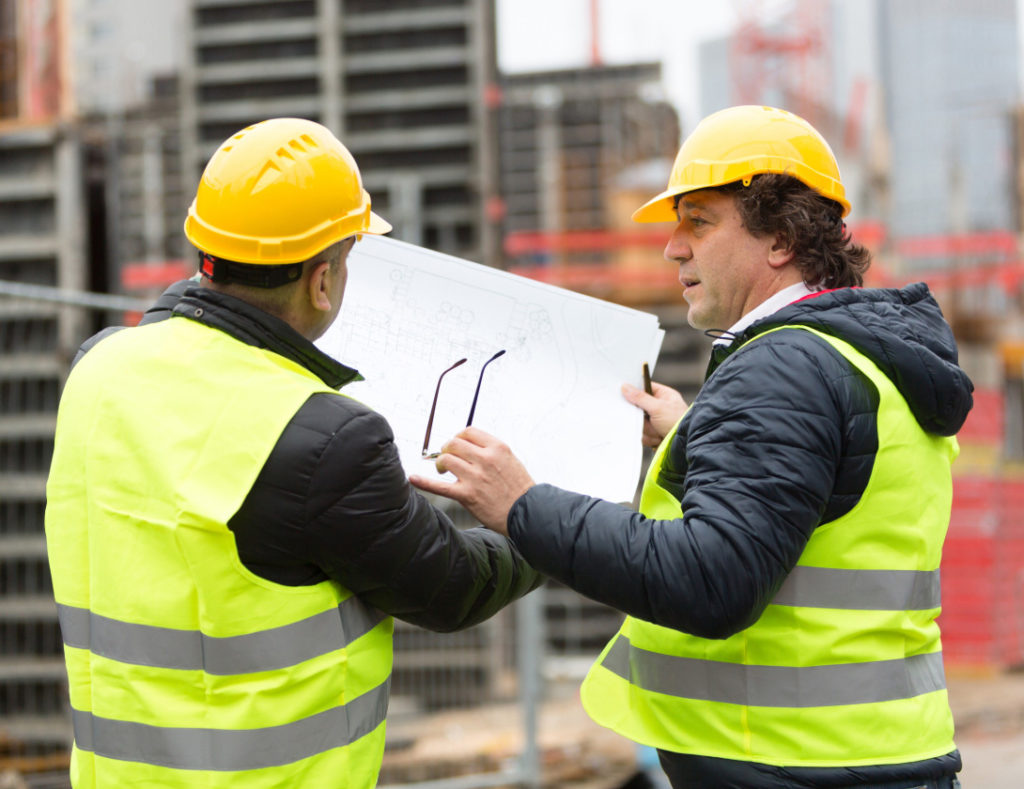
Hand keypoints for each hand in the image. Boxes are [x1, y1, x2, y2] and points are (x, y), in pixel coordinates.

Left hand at [409, 427, 534, 535]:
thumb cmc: (521, 490)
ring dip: (440, 463)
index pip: (469, 432)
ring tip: (443, 469)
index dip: (458, 437)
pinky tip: (414, 478)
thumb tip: (472, 447)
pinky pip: (440, 486)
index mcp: (497, 448)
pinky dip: (424, 481)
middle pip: (454, 443)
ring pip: (446, 459)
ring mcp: (475, 477)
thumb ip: (491, 452)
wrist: (528, 513)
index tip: (457, 443)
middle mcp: (485, 459)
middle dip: (447, 448)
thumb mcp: (511, 460)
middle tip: (447, 456)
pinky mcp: (467, 495)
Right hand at [621, 381, 687, 446]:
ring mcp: (655, 421)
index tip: (624, 394)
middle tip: (650, 419)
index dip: (634, 392)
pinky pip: (642, 434)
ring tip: (659, 431)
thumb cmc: (678, 423)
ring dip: (648, 429)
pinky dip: (649, 437)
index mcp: (663, 396)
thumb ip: (640, 397)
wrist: (685, 445)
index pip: (644, 388)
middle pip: (638, 408)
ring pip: (639, 423)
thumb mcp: (658, 407)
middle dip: (643, 418)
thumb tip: (626, 387)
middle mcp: (659, 408)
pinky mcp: (653, 433)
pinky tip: (658, 438)